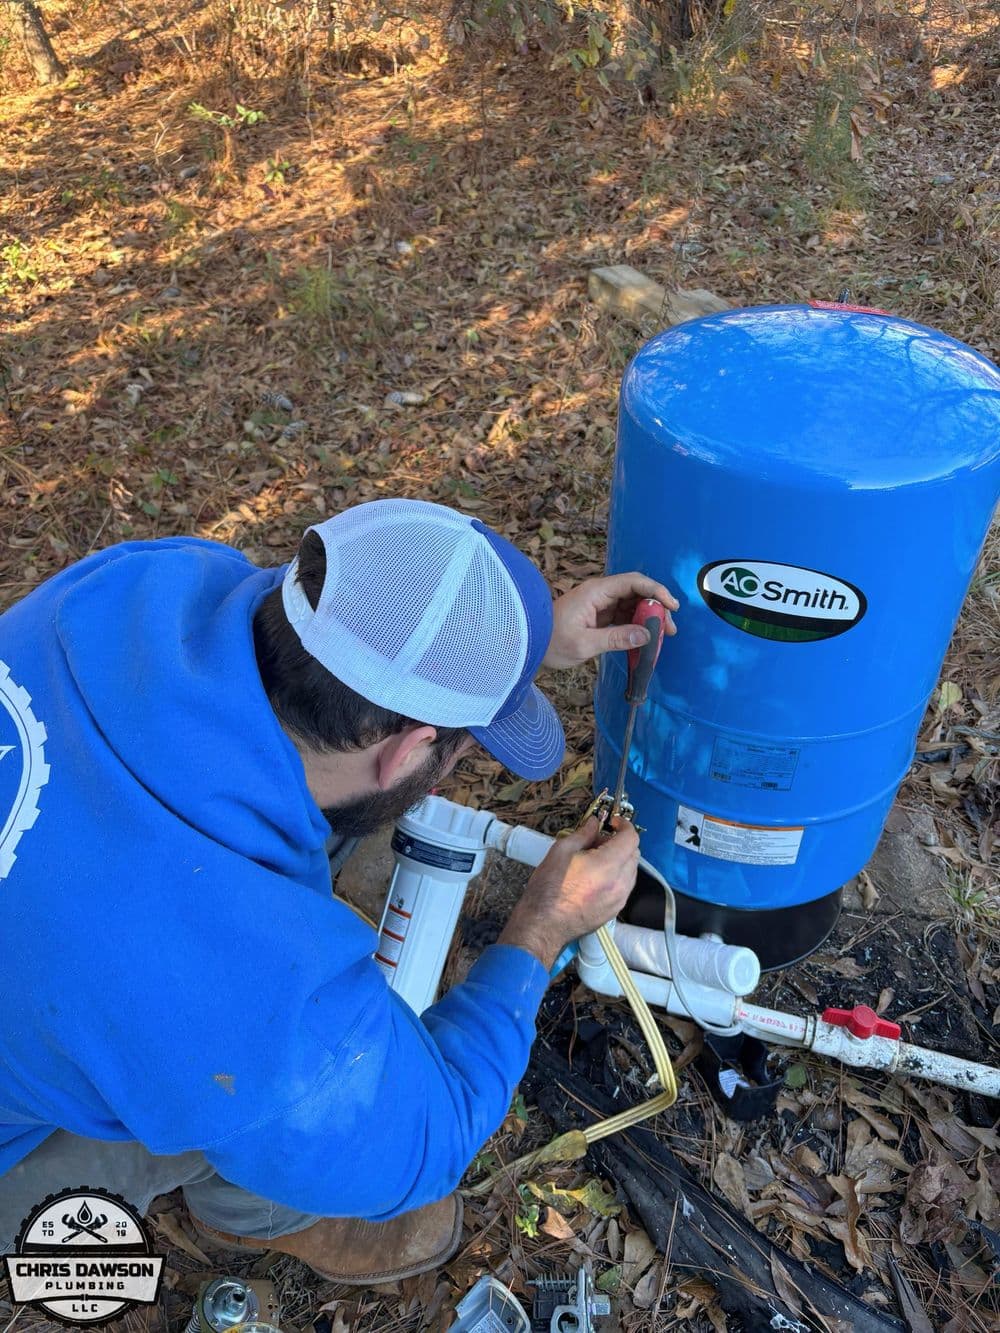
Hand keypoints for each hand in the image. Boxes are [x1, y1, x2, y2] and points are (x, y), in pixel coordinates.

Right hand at [498, 817, 639, 969]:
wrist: (544, 924)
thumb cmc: (548, 888)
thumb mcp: (561, 851)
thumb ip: (583, 834)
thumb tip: (593, 823)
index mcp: (608, 865)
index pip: (631, 838)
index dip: (624, 825)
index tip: (613, 822)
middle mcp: (620, 882)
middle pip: (633, 853)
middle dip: (620, 842)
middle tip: (598, 840)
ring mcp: (620, 898)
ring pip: (631, 870)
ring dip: (620, 859)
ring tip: (595, 860)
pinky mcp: (615, 910)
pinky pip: (625, 886)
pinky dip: (617, 876)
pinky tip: (596, 877)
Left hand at [543, 572, 677, 669]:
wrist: (527, 644)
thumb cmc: (550, 642)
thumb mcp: (584, 644)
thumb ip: (616, 639)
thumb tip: (646, 635)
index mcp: (596, 592)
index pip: (634, 582)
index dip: (656, 591)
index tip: (672, 607)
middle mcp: (600, 593)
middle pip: (637, 592)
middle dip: (656, 608)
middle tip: (670, 629)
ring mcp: (599, 604)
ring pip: (632, 605)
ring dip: (649, 618)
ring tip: (662, 636)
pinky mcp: (599, 616)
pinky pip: (624, 616)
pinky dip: (637, 626)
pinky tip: (646, 639)